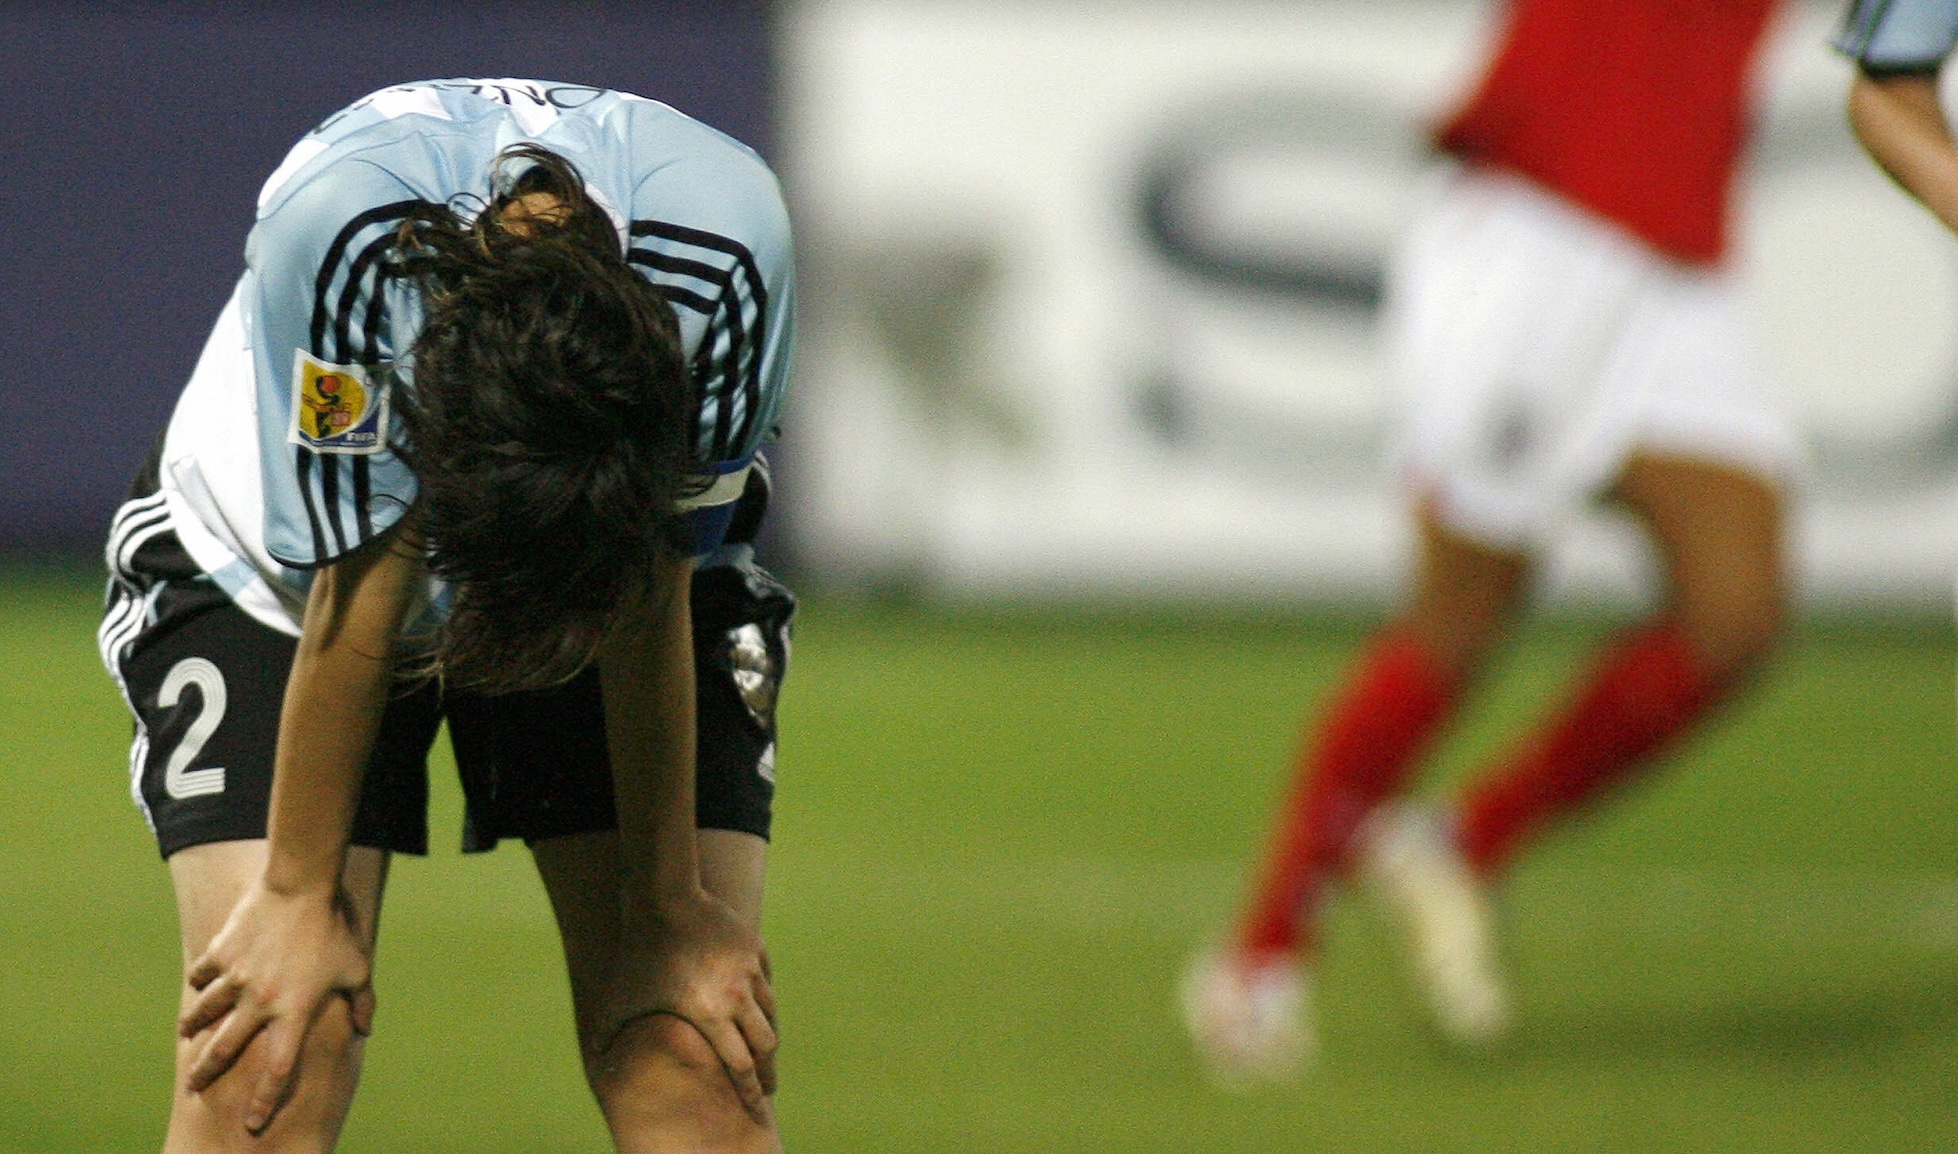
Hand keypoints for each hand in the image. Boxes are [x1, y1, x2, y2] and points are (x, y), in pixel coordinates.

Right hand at [178, 879, 375, 1133]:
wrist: (301, 885)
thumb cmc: (334, 928)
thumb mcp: (357, 967)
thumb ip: (361, 1002)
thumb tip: (365, 1029)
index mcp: (294, 1011)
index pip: (277, 1069)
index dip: (265, 1100)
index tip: (253, 1123)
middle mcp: (260, 1001)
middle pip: (225, 1050)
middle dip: (206, 1073)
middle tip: (195, 1087)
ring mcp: (236, 978)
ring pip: (204, 1013)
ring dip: (193, 1028)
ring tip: (187, 1036)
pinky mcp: (221, 954)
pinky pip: (201, 975)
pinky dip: (198, 984)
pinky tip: (197, 988)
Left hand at [595, 887, 778, 1118]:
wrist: (663, 897)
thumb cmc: (637, 953)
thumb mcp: (620, 999)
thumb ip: (610, 1035)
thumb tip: (595, 1063)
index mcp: (710, 1015)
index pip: (741, 1066)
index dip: (751, 1091)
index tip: (759, 1108)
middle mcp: (736, 995)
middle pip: (766, 1044)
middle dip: (768, 1072)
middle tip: (768, 1088)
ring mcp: (749, 969)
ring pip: (770, 1012)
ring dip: (768, 1035)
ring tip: (765, 1049)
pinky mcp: (754, 948)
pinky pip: (766, 981)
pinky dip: (764, 1000)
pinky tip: (758, 1006)